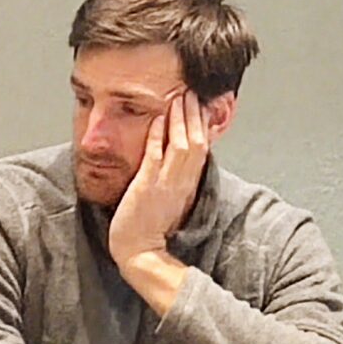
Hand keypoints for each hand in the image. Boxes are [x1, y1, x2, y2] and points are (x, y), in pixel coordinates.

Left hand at [107, 92, 210, 271]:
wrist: (140, 252)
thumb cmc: (149, 227)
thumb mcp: (171, 199)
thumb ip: (176, 179)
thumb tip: (178, 160)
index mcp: (188, 185)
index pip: (201, 148)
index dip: (202, 125)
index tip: (200, 105)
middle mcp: (181, 182)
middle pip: (196, 142)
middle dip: (195, 115)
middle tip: (193, 91)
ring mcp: (165, 183)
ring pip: (181, 145)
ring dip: (180, 119)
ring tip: (179, 96)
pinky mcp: (147, 187)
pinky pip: (155, 156)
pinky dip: (157, 136)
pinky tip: (157, 118)